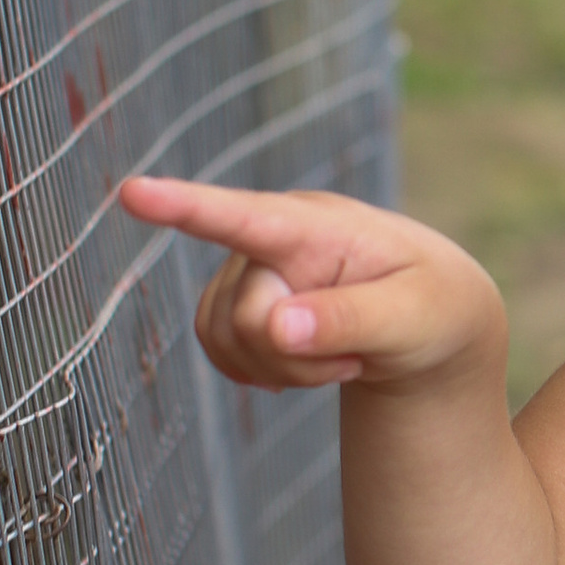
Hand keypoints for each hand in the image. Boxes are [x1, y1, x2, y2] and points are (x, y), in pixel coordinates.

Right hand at [118, 177, 504, 394]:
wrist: (430, 320)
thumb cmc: (432, 307)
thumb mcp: (413, 317)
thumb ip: (349, 319)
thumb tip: (277, 327)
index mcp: (319, 224)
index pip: (245, 215)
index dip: (185, 205)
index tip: (133, 192)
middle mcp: (272, 236)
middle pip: (245, 318)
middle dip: (295, 356)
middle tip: (356, 357)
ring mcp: (250, 268)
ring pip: (224, 339)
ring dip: (284, 368)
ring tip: (343, 353)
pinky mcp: (237, 301)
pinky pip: (217, 350)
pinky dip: (263, 372)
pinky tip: (307, 360)